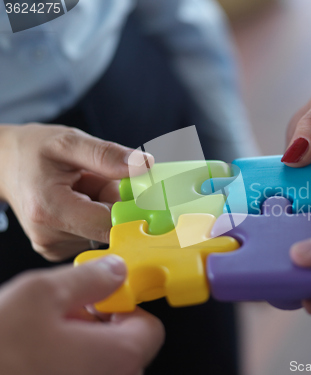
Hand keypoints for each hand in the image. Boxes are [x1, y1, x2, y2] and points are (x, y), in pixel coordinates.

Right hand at [0, 124, 151, 259]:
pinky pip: (94, 233)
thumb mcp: (69, 141)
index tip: (143, 190)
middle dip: (115, 202)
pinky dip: (94, 215)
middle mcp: (50, 237)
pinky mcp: (58, 249)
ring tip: (82, 188)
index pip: (111, 223)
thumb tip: (144, 166)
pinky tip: (78, 200)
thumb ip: (107, 155)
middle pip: (110, 227)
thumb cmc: (32, 150)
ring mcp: (53, 247)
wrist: (2, 165)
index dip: (133, 207)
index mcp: (50, 210)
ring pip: (104, 230)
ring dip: (104, 207)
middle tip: (98, 179)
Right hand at [0, 256, 163, 374]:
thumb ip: (89, 279)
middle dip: (96, 326)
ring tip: (37, 337)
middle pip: (123, 348)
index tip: (100, 299)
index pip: (150, 328)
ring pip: (96, 366)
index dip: (124, 307)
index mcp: (117, 358)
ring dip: (76, 347)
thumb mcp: (41, 295)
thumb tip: (115, 271)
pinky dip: (62, 366)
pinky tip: (29, 357)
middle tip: (61, 315)